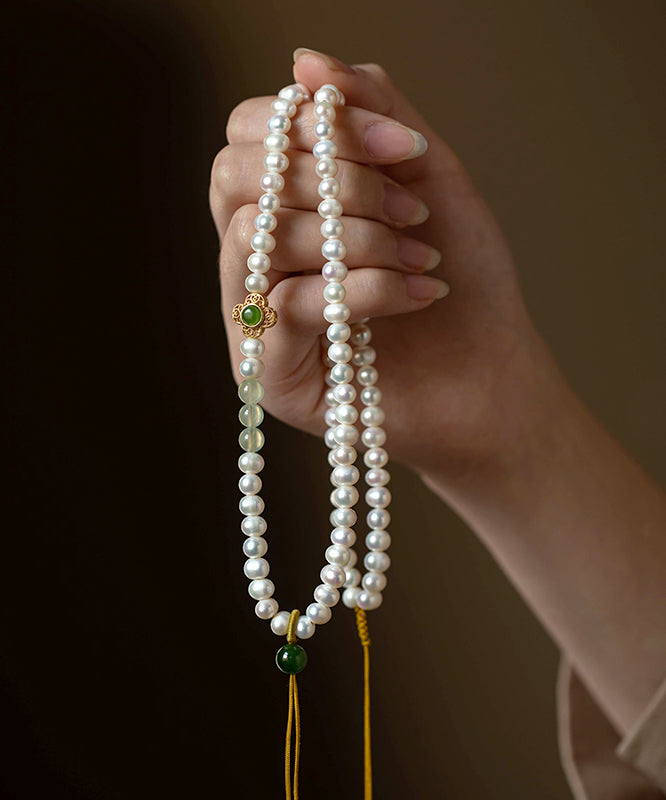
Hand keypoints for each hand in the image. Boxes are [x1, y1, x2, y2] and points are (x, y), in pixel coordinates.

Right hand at [210, 49, 558, 479]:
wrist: (493, 374)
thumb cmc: (459, 275)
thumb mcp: (426, 175)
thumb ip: (370, 111)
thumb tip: (303, 59)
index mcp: (283, 207)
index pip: (247, 135)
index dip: (312, 121)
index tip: (400, 144)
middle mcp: (256, 259)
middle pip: (231, 177)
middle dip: (332, 179)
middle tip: (407, 209)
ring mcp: (255, 319)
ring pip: (256, 236)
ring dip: (355, 235)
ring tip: (419, 254)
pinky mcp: (269, 375)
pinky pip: (290, 305)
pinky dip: (366, 288)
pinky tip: (420, 294)